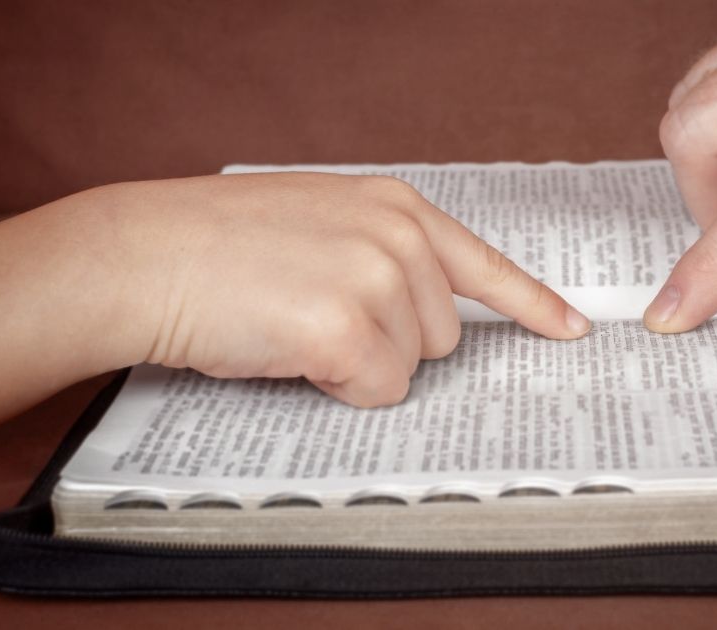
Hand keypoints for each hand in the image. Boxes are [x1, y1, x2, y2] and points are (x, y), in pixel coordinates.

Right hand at [0, 173, 588, 436]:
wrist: (144, 255)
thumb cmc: (218, 246)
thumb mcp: (320, 221)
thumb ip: (383, 252)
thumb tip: (425, 315)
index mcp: (395, 206)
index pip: (484, 264)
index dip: (533, 305)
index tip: (571, 330)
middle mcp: (399, 236)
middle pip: (443, 336)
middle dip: (389, 342)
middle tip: (315, 314)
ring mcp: (377, 279)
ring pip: (410, 368)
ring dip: (359, 364)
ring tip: (294, 324)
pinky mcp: (348, 328)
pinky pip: (377, 391)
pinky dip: (337, 387)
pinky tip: (289, 349)